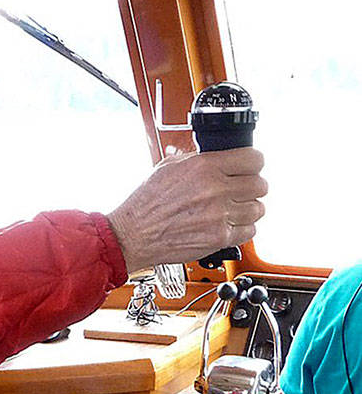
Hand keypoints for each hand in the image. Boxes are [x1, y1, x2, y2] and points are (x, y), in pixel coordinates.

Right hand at [107, 147, 266, 273]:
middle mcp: (215, 189)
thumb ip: (198, 159)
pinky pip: (249, 231)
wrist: (132, 235)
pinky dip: (241, 228)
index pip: (254, 159)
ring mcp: (219, 215)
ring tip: (231, 209)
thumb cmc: (145, 204)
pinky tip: (225, 224)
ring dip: (247, 208)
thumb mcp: (167, 167)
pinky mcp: (219, 237)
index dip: (252, 163)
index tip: (248, 168)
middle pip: (260, 184)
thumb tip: (220, 156)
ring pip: (258, 208)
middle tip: (238, 190)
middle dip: (250, 187)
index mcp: (204, 167)